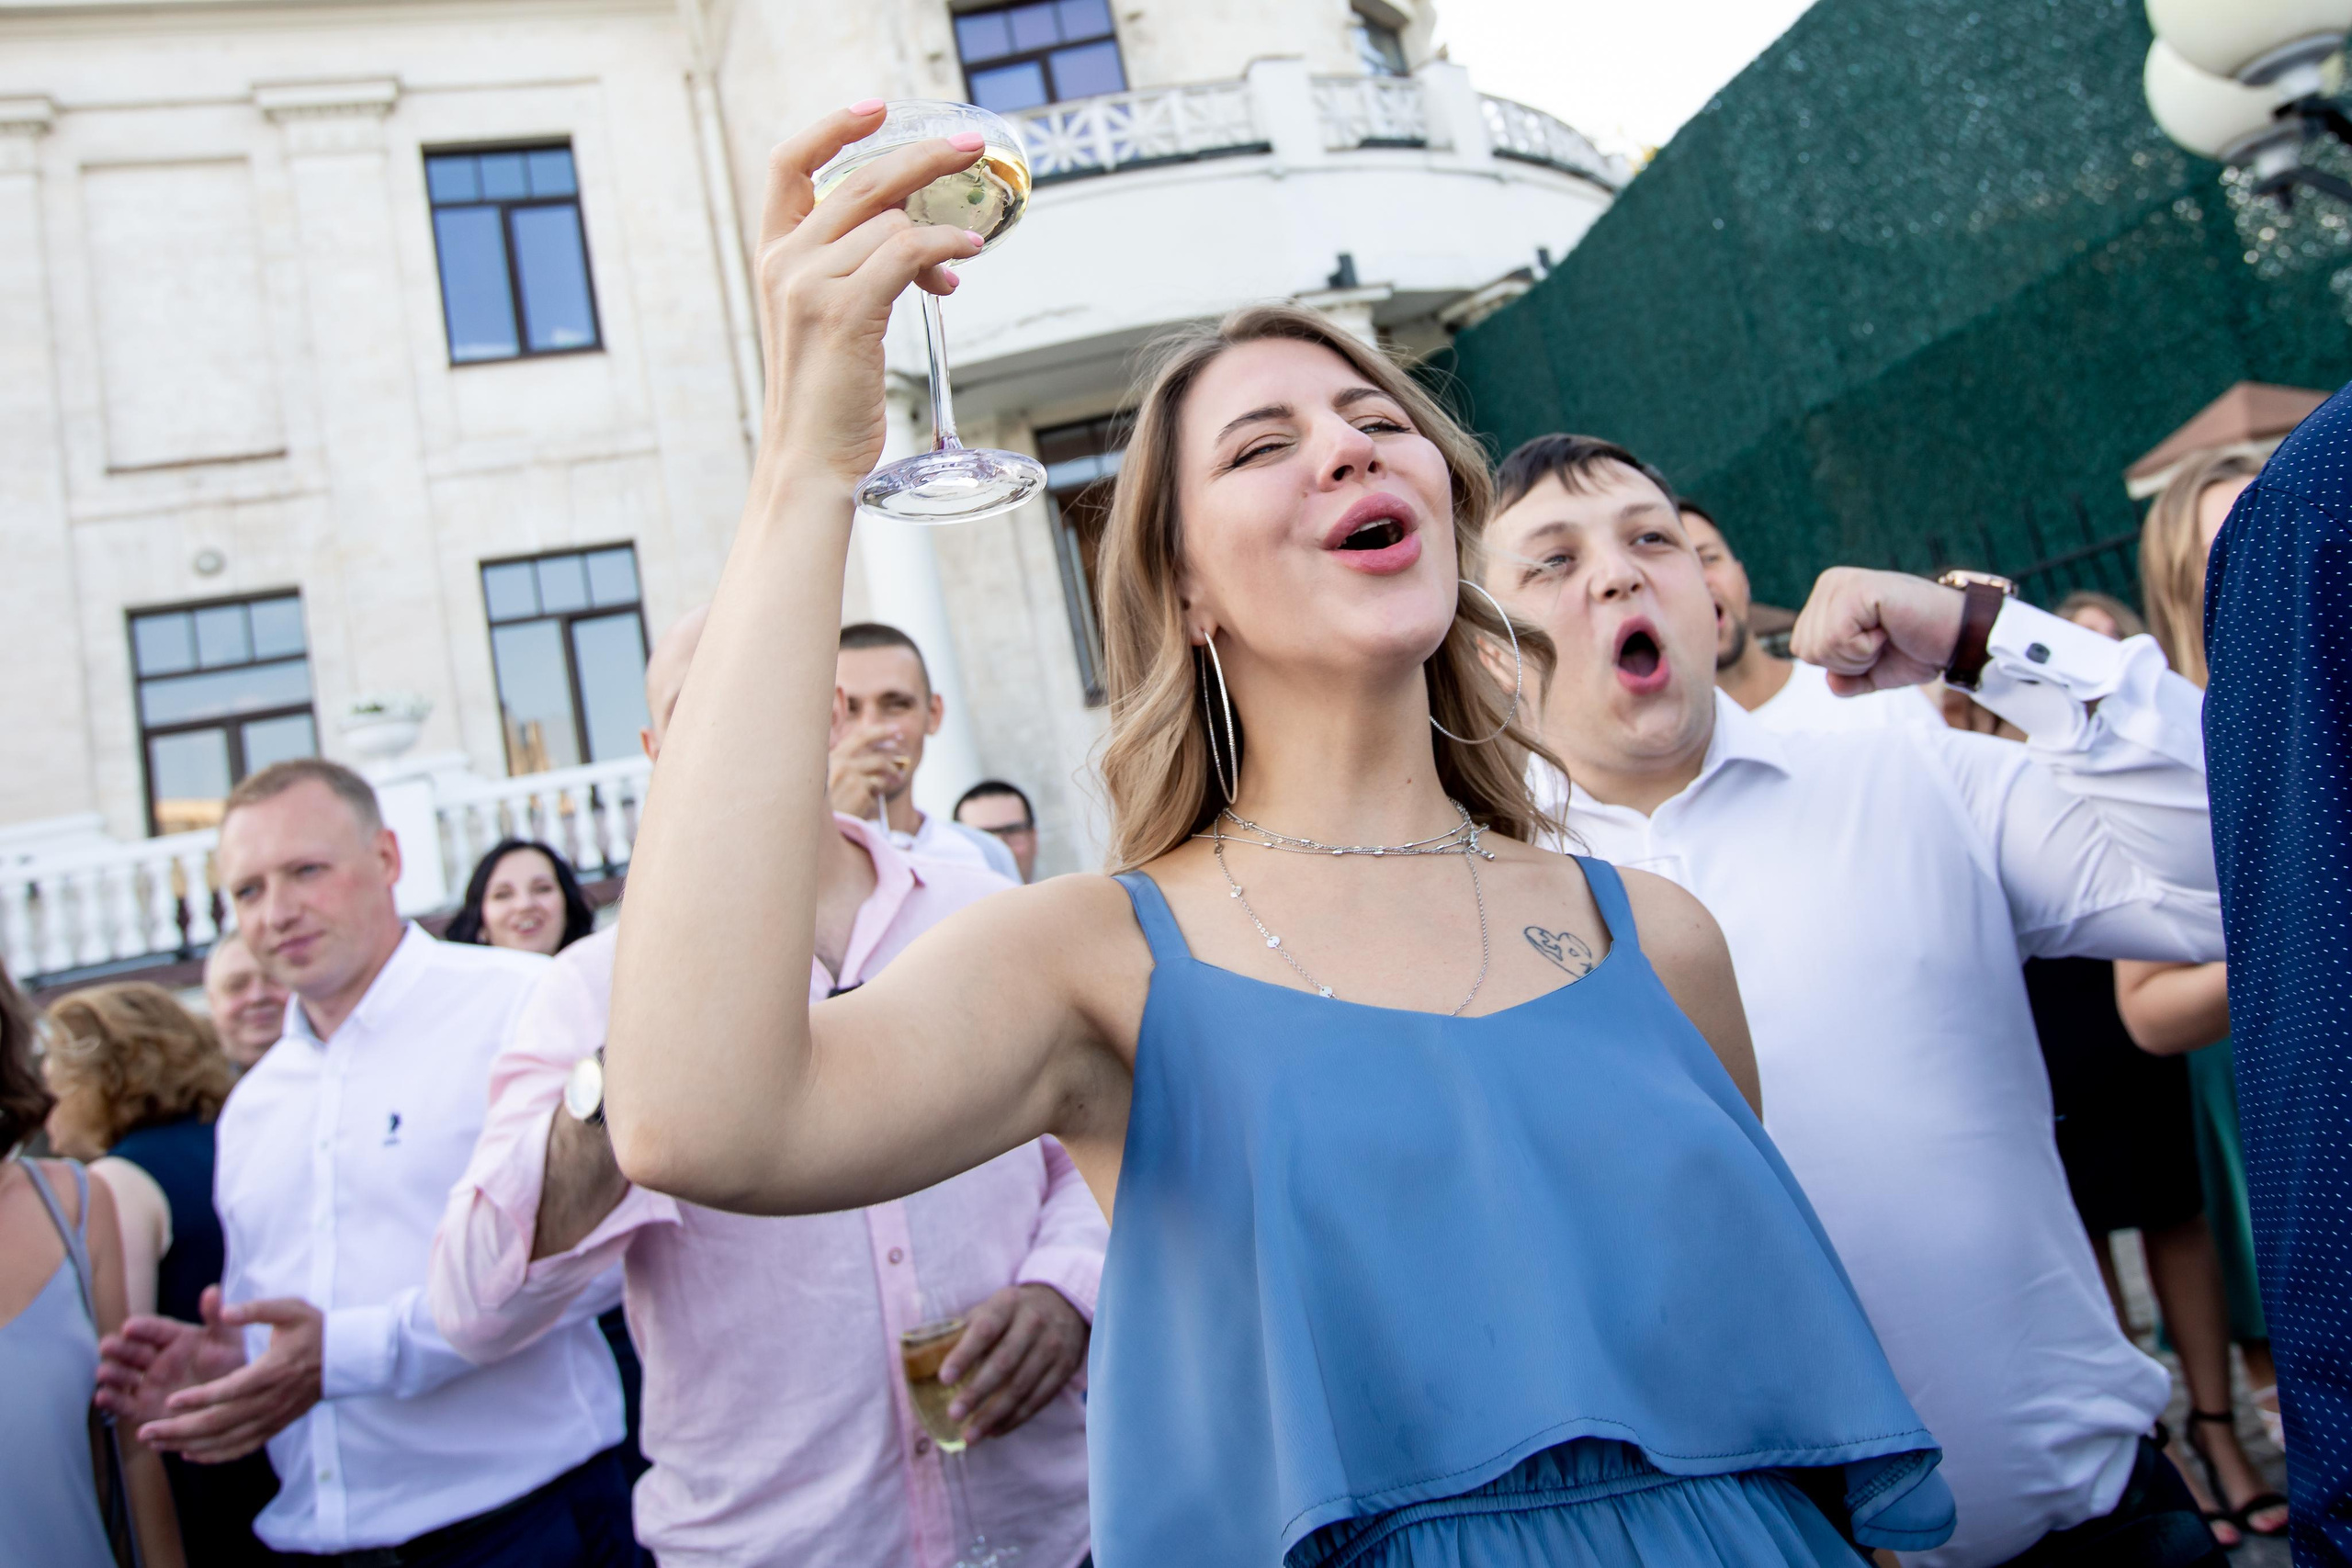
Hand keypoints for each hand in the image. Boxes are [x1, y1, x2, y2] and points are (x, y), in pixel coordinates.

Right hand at [96, 1285, 246, 1427]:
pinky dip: (111, 1401)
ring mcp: (148, 1383)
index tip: (130, 1326)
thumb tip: (213, 1289)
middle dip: (118, 1348)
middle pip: (132, 1351)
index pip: (154, 1330)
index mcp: (174, 1338)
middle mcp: (155, 1359)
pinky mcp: (143, 1408)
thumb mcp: (228, 1339)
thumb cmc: (230, 1364)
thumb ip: (217, 1317)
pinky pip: (124, 1405)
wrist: (232, 1400)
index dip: (142, 1328)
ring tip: (104, 1372)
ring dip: (112, 1373)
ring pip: (123, 1376)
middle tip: (107, 1345)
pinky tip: (102, 1397)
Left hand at [137, 1294, 323, 1462]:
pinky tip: (190, 1455)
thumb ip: (256, 1309)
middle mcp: (270, 1400)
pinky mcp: (275, 1426)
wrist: (346, 1359)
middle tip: (146, 1431)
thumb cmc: (314, 1330)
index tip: (170, 1401)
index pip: (231, 1390)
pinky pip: (242, 1448)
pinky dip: (215, 1455)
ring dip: (188, 1445)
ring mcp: (273, 1417)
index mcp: (272, 1371)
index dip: (200, 1398)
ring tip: (156, 1444)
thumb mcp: (290, 1309)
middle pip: (220, 1422)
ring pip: (226, 1439)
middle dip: (179, 1430)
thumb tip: (226, 1311)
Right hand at [751, 104, 992, 488]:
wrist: (809, 460)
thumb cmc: (829, 399)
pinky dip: (942, 246)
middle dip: (923, 157)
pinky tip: (965, 256)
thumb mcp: (833, 321)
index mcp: (774, 256)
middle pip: (861, 181)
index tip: (877, 108)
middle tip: (969, 149)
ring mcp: (809, 285)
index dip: (834, 128)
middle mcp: (784, 261)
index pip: (790, 165)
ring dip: (939, 229)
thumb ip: (861, 273)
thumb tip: (928, 248)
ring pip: (890, 220)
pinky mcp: (843, 312)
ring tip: (964, 255)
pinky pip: (904, 253)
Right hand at [827, 721, 908, 818]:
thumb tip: (882, 755)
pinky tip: (866, 803)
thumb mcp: (829, 776)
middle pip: (878, 757)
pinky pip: (877, 790)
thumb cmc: (824, 801)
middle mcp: (842, 764)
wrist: (815, 823)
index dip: (881, 731)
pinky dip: (875, 795)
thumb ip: (848, 763)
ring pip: (882, 775)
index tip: (895, 730)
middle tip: (904, 757)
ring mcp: (852, 778)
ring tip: (897, 779)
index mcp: (833, 757)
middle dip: (895, 757)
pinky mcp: (860, 793)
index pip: (860, 737)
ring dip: (892, 776)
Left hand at [936, 1283, 1087, 1441]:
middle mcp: (1034, 1324)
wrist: (1065, 1304)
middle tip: (953, 1414)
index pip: (985, 1330)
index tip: (944, 1378)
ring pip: (1022, 1387)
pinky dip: (1015, 1418)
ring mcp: (1053, 1347)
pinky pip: (1038, 1399)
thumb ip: (966, 1329)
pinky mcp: (1064, 1369)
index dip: (964, 1354)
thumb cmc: (1013, 1312)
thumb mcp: (992, 1307)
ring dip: (993, 1415)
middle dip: (977, 1392)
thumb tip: (928, 1357)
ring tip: (969, 1435)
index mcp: (1008, 1305)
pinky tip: (994, 1431)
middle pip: (1004, 1362)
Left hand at [1790, 567, 1967, 694]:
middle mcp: (1829, 583)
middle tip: (1883, 641)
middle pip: (1806, 649)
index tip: (1875, 646)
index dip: (1839, 664)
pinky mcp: (1858, 588)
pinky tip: (1888, 629)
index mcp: (1826, 598)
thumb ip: (1843, 679)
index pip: (1802, 648)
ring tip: (1887, 634)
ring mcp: (1842, 582)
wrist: (1958, 639)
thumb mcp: (1871, 672)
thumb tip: (1829, 680)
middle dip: (1847, 661)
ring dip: (1858, 655)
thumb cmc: (1917, 650)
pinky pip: (1838, 639)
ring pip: (1820, 645)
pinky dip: (1865, 648)